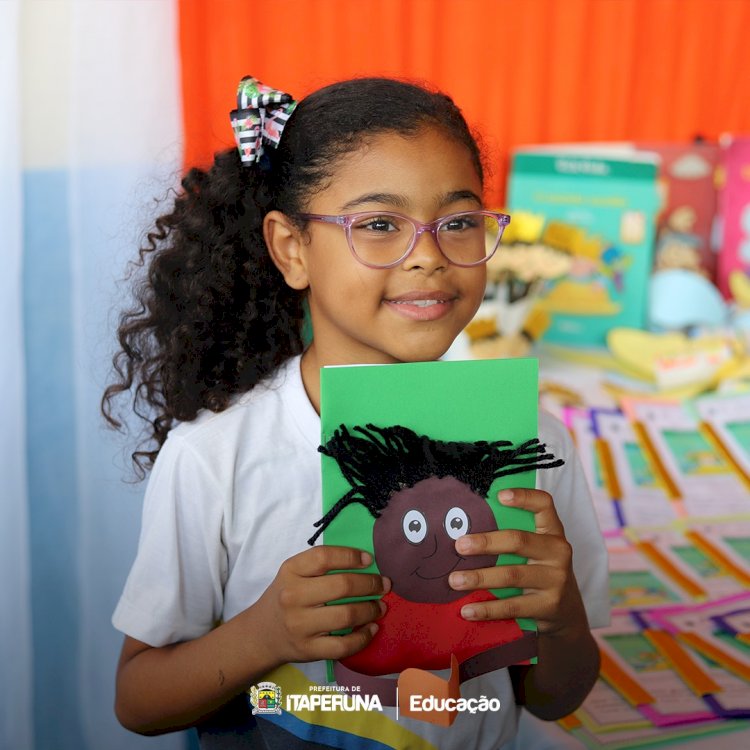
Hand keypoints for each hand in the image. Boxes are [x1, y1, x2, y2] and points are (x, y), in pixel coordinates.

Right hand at [251, 546, 389, 664]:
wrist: (262, 634)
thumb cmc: (286, 597)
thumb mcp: (294, 573)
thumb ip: (322, 566)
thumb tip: (366, 563)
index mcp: (290, 571)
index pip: (324, 557)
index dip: (351, 556)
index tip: (369, 560)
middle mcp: (293, 596)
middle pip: (341, 586)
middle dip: (370, 584)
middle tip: (384, 585)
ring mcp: (300, 625)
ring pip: (346, 615)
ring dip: (371, 610)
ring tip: (381, 607)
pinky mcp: (308, 650)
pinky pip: (344, 645)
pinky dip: (364, 637)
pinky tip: (372, 628)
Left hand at [448, 488, 586, 636]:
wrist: (566, 613)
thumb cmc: (539, 571)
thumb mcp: (536, 550)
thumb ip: (513, 536)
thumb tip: (464, 527)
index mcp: (552, 531)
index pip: (544, 504)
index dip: (524, 497)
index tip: (499, 495)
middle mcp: (557, 552)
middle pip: (518, 541)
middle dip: (485, 542)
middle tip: (459, 545)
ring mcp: (555, 579)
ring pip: (511, 575)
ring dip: (479, 578)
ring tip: (454, 580)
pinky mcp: (548, 606)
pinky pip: (512, 606)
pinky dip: (487, 609)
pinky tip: (467, 610)